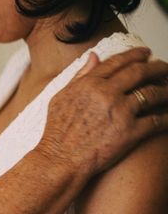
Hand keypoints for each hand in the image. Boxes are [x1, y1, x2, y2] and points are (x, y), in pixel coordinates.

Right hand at [38, 47, 167, 175]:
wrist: (60, 160)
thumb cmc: (57, 132)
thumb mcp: (61, 97)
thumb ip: (79, 76)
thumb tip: (94, 57)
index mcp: (89, 84)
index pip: (118, 62)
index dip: (135, 55)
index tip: (145, 53)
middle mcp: (106, 94)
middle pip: (140, 73)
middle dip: (157, 68)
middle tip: (165, 68)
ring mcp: (120, 112)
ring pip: (152, 94)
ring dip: (167, 90)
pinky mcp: (130, 133)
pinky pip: (157, 120)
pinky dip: (167, 117)